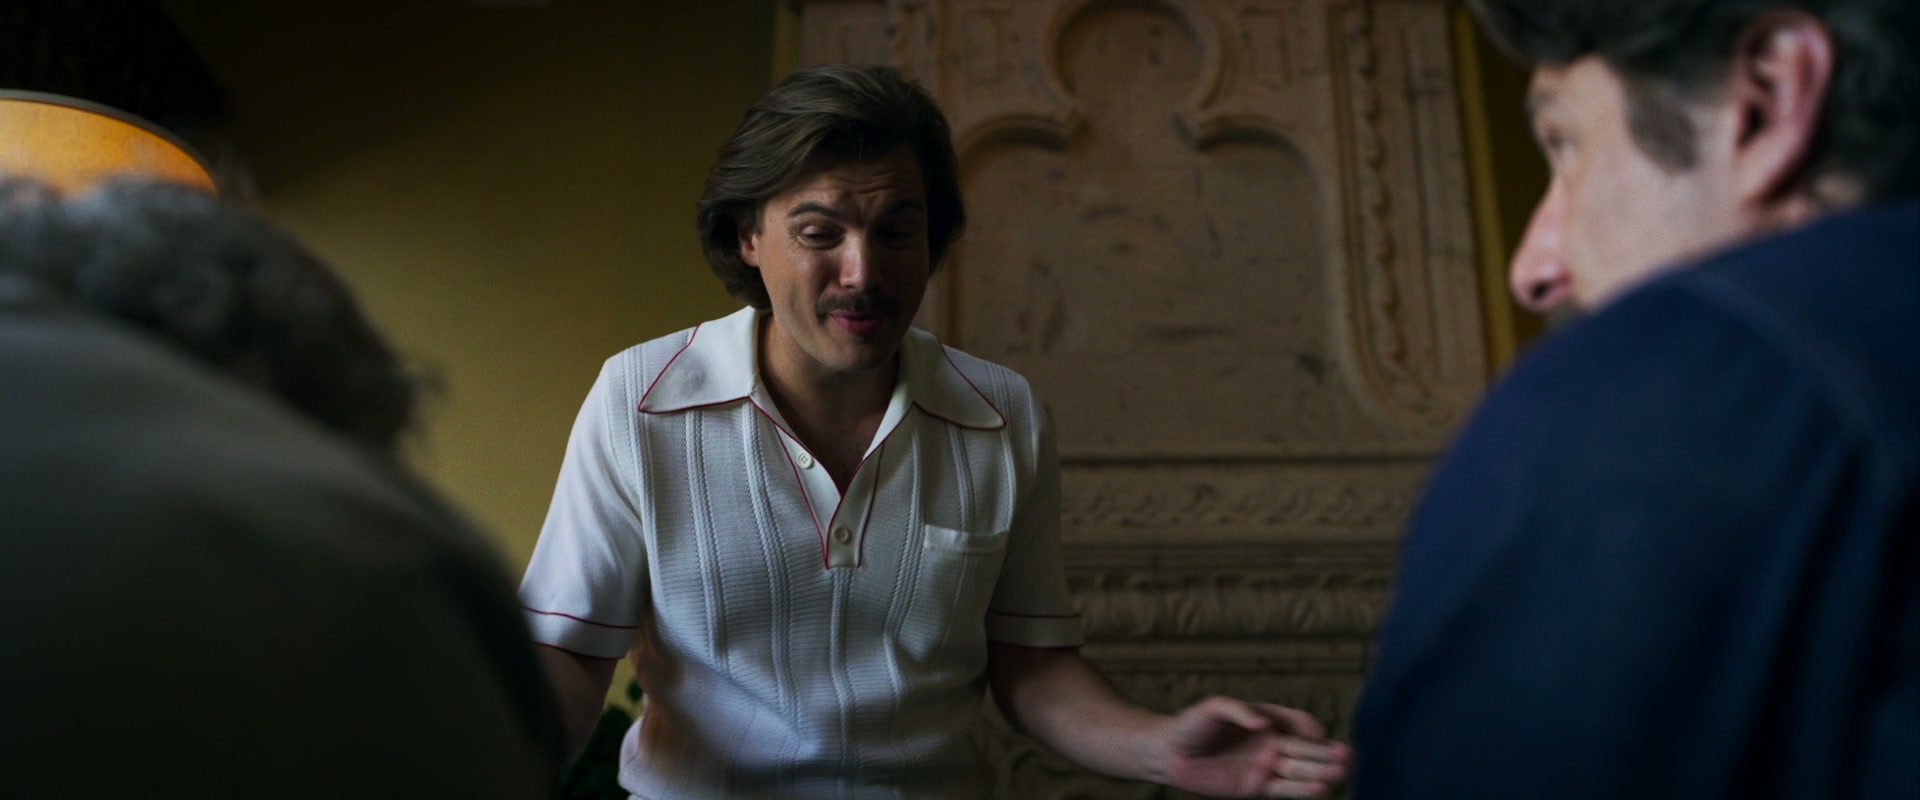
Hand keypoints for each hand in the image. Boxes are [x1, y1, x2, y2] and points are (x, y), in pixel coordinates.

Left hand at [1159, 697, 1349, 797]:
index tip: (1318, 734)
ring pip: (1300, 771)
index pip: (1298, 723)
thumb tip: (1263, 724)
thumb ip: (1238, 711)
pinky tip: (1322, 789)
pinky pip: (1284, 789)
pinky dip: (1303, 790)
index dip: (1311, 729)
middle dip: (1326, 754)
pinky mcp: (1255, 787)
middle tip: (1349, 756)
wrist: (1169, 752)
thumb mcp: (1212, 708)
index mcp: (1265, 721)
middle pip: (1305, 749)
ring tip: (1344, 772)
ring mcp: (1265, 766)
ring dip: (1322, 772)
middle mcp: (1270, 744)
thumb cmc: (1191, 724)